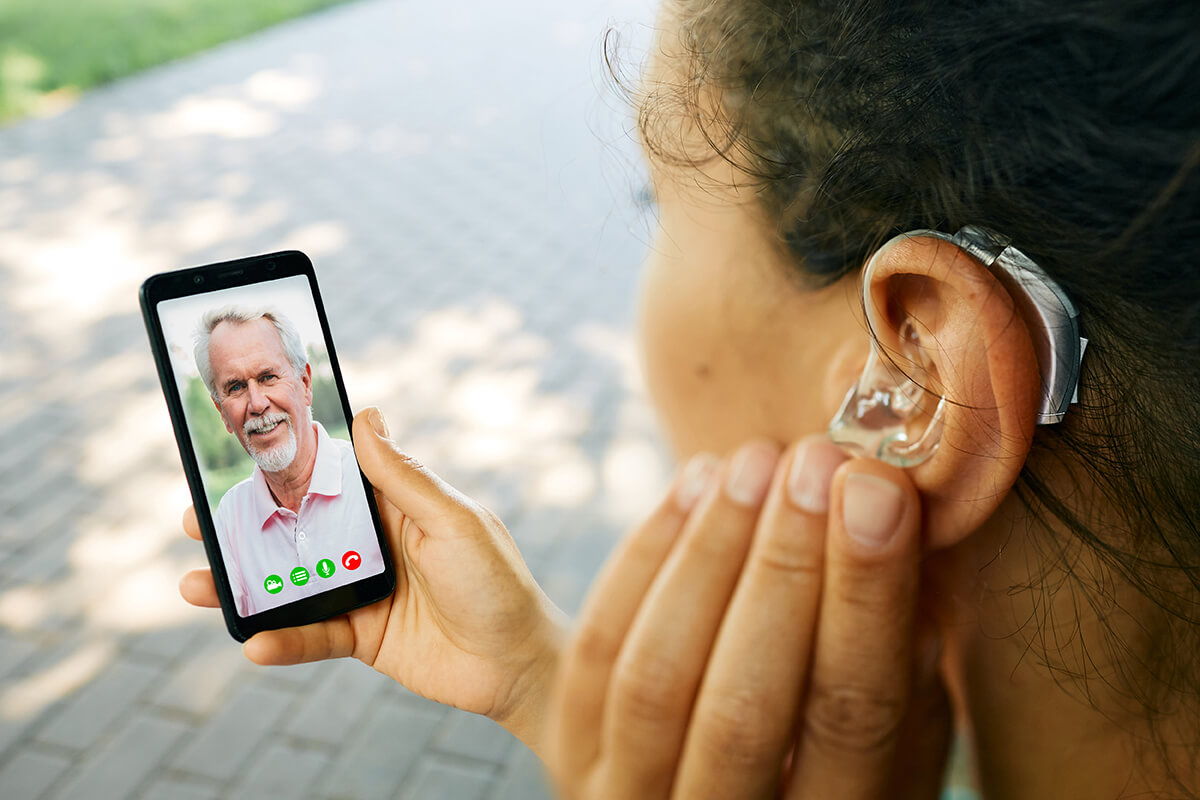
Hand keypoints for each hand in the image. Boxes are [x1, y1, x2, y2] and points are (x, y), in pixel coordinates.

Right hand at [180, 407, 565, 754]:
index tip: (237, 450)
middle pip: (298, 528)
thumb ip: (405, 477)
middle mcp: (373, 543)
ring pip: (292, 581)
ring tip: (197, 583)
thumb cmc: (498, 581)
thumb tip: (366, 414)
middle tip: (195, 519)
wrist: (520, 664)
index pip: (333, 475)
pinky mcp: (363, 636)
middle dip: (246, 524)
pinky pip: (313, 636)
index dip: (288, 465)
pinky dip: (283, 640)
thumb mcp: (453, 520)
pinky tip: (254, 642)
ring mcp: (364, 590)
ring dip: (246, 583)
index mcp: (397, 504)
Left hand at [543, 437, 951, 798]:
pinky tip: (695, 484)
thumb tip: (896, 534)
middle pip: (739, 706)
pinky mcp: (568, 748)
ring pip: (652, 679)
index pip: (848, 718)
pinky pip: (589, 656)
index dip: (862, 599)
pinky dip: (642, 562)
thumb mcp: (902, 737)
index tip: (875, 487)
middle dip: (779, 570)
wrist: (731, 793)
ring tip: (752, 461)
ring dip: (707, 555)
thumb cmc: (841, 754)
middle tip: (812, 459)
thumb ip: (906, 664)